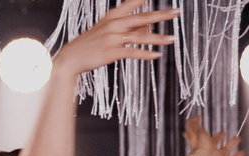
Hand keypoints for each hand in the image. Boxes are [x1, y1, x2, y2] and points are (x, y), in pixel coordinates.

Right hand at [54, 3, 177, 76]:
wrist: (72, 57)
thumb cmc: (92, 43)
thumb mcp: (109, 31)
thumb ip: (129, 29)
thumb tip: (149, 30)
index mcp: (113, 16)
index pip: (133, 3)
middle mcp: (114, 24)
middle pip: (142, 18)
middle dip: (161, 15)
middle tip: (177, 11)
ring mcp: (113, 38)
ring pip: (140, 37)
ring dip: (158, 38)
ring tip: (173, 39)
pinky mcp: (111, 52)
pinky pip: (132, 52)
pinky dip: (145, 54)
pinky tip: (157, 55)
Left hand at [183, 116, 243, 155]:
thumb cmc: (199, 145)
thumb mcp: (196, 130)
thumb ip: (194, 122)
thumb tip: (196, 116)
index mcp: (201, 143)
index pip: (202, 136)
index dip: (202, 131)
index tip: (204, 127)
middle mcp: (209, 151)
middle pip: (214, 144)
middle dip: (219, 137)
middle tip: (223, 132)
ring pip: (225, 151)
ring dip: (232, 144)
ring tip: (238, 138)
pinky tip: (242, 152)